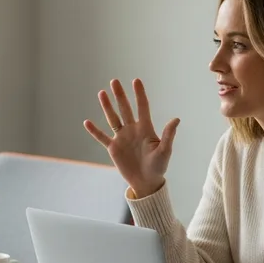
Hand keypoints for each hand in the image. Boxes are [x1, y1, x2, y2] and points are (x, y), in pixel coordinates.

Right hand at [84, 78, 179, 197]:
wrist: (146, 182)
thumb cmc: (158, 167)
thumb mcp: (165, 151)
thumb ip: (168, 135)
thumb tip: (176, 119)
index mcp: (146, 128)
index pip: (142, 107)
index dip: (139, 94)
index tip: (136, 81)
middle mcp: (132, 130)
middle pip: (124, 109)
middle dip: (120, 95)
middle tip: (114, 81)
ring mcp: (122, 138)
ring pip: (112, 118)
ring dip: (107, 107)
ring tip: (101, 93)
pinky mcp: (113, 148)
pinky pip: (102, 137)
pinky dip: (94, 131)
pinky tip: (87, 122)